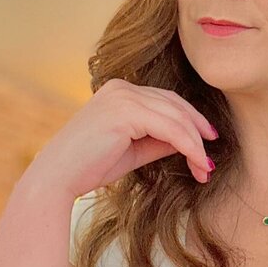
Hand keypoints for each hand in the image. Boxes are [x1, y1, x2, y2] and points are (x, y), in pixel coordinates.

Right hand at [25, 78, 218, 199]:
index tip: (207, 144)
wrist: (57, 179)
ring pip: (176, 118)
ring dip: (196, 145)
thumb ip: (159, 141)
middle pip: (175, 105)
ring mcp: (122, 96)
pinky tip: (198, 164)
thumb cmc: (89, 168)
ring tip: (205, 169)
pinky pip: (170, 128)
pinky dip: (189, 147)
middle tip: (211, 159)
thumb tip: (189, 142)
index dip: (191, 121)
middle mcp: (121, 87)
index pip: (166, 101)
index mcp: (119, 91)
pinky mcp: (125, 112)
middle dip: (198, 133)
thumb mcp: (133, 150)